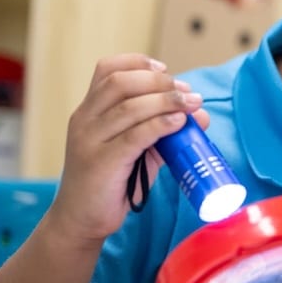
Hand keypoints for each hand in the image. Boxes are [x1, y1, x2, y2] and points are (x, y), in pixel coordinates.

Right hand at [48, 54, 207, 243]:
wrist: (80, 220)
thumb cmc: (110, 182)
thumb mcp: (137, 150)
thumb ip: (164, 130)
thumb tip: (201, 114)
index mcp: (89, 110)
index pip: (107, 69)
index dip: (139, 63)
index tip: (166, 70)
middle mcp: (85, 119)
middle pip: (121, 82)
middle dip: (160, 81)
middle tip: (187, 92)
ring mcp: (89, 140)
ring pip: (130, 107)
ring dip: (167, 100)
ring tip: (193, 104)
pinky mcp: (100, 162)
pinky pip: (134, 135)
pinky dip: (160, 124)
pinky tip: (179, 122)